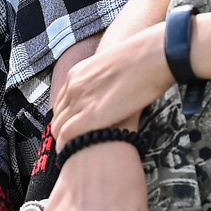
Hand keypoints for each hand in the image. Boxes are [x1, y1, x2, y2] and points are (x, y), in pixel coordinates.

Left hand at [49, 24, 176, 144]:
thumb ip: (103, 82)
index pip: (61, 102)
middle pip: (57, 116)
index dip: (66, 118)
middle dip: (64, 132)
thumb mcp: (111, 69)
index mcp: (76, 74)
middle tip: (76, 145)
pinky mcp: (92, 114)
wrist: (152, 56)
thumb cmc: (142, 61)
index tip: (75, 129)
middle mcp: (73, 87)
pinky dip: (68, 145)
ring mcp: (80, 100)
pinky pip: (67, 135)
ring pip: (58, 127)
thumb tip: (110, 94)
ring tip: (77, 152)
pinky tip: (76, 153)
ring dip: (65, 141)